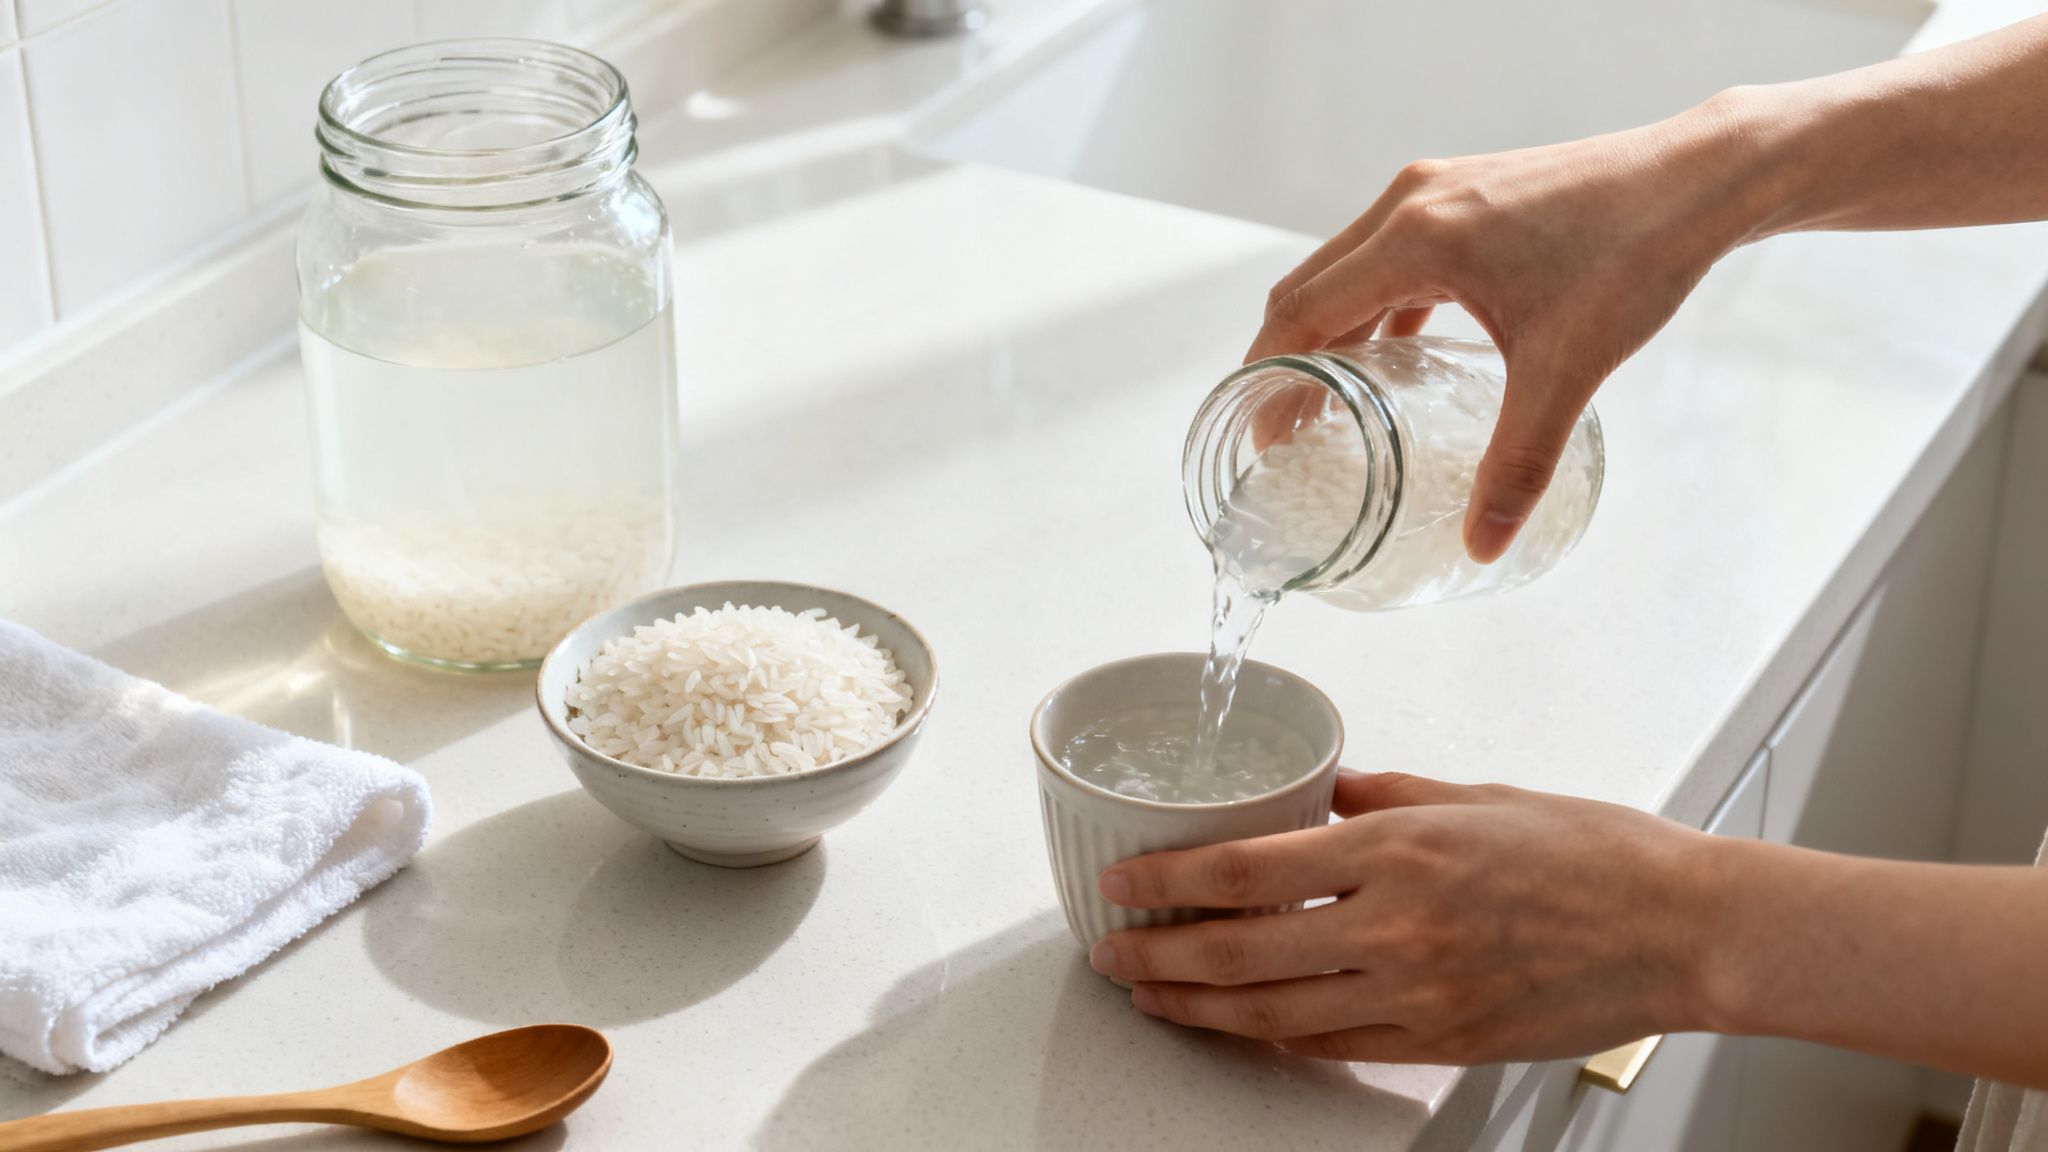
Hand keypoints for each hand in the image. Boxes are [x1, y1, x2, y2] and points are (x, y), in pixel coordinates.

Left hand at [1091, 771, 1723, 1063]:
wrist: (1685, 931)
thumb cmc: (1597, 855)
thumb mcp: (1476, 795)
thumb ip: (1382, 793)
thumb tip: (1320, 789)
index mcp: (1399, 847)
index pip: (1245, 868)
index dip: (1167, 881)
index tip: (1122, 884)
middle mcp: (1396, 926)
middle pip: (1239, 951)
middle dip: (1157, 958)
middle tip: (1112, 955)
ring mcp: (1418, 994)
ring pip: (1272, 1012)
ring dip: (1198, 1008)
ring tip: (1153, 999)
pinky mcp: (1442, 1042)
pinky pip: (1333, 1048)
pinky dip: (1274, 1038)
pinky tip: (1242, 1029)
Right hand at [1244, 97, 1767, 561]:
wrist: (1697, 178)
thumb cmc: (1634, 251)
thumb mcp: (1566, 368)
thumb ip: (1519, 461)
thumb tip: (1484, 540)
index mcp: (1415, 238)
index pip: (1302, 311)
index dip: (1267, 376)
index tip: (1256, 431)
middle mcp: (1410, 203)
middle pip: (1309, 287)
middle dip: (1282, 359)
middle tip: (1277, 428)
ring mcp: (1436, 193)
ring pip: (1348, 270)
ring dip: (1327, 332)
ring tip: (1322, 399)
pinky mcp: (1464, 197)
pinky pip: (1391, 259)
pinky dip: (1374, 308)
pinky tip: (1390, 359)